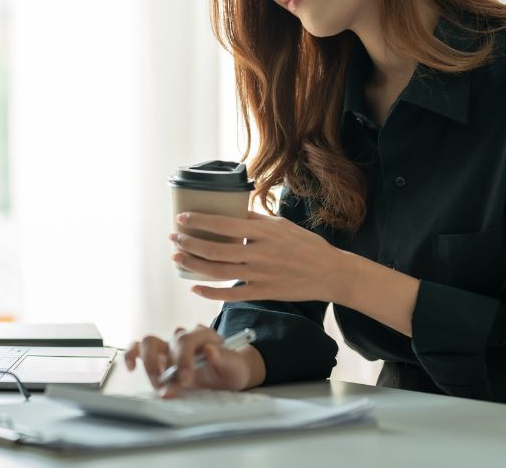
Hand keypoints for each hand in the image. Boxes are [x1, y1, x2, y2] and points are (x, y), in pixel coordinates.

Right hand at [122, 325, 257, 397]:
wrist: (227, 374)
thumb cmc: (231, 369)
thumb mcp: (235, 366)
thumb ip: (224, 359)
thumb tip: (210, 350)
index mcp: (204, 335)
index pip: (188, 339)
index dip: (184, 358)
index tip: (186, 378)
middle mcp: (184, 336)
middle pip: (169, 342)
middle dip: (169, 365)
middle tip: (172, 385)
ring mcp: (169, 345)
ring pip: (150, 343)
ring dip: (150, 364)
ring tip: (158, 383)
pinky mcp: (159, 355)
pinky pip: (138, 349)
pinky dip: (132, 355)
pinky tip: (131, 367)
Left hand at [171, 210, 344, 303]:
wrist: (330, 273)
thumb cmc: (305, 245)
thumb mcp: (281, 225)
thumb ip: (255, 219)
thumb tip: (230, 210)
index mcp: (264, 232)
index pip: (224, 225)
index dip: (199, 221)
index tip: (181, 218)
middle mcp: (260, 254)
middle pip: (216, 250)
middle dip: (189, 243)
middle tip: (174, 238)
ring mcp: (261, 276)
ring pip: (218, 272)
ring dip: (193, 264)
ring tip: (177, 257)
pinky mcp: (263, 293)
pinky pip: (231, 294)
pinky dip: (210, 292)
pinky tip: (194, 286)